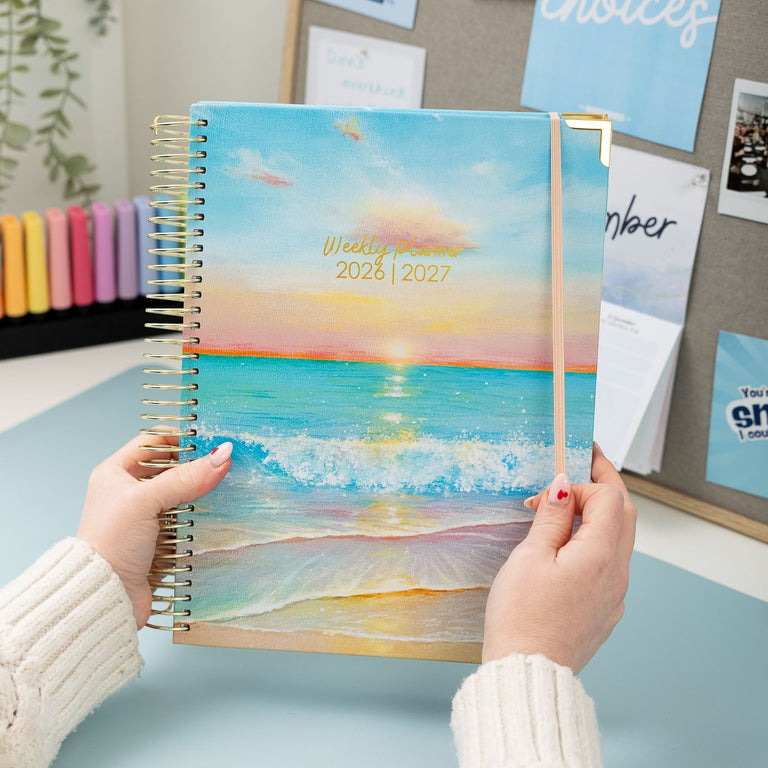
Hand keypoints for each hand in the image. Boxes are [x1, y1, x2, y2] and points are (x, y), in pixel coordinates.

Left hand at [76, 433, 231, 627]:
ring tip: (228, 487)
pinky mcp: (160, 540)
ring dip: (203, 494)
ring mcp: (146, 517)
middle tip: (226, 464)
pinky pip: (188, 521)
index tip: (210, 441)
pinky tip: (220, 514)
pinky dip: (202, 519)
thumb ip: (185, 478)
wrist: (105, 596)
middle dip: (198, 467)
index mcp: (116, 473)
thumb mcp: (145, 501)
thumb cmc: (111, 542)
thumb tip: (222, 455)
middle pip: (173, 469)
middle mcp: (130, 493)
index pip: (154, 442)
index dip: (181, 439)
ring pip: (183, 495)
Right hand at [482, 444, 635, 672]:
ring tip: (570, 503)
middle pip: (624, 514)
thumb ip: (552, 517)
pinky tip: (568, 546)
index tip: (549, 490)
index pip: (609, 498)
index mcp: (601, 555)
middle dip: (605, 484)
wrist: (528, 673)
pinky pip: (609, 564)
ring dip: (601, 514)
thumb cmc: (522, 617)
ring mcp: (614, 595)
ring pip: (619, 539)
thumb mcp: (530, 557)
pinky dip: (595, 542)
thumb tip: (564, 486)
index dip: (582, 483)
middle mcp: (617, 574)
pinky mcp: (604, 611)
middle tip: (584, 462)